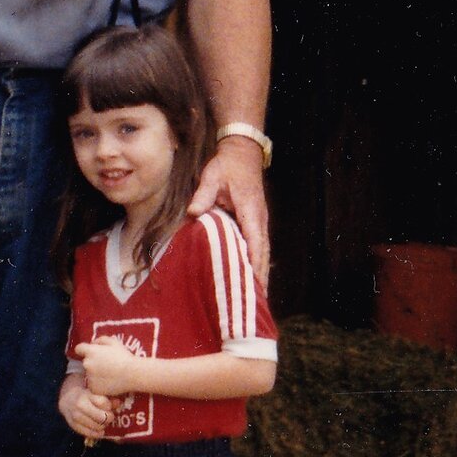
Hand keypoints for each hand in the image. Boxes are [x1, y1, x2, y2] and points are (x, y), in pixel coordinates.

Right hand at [59, 382, 116, 439]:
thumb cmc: (86, 395)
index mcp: (86, 394)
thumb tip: (118, 404)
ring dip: (103, 426)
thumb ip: (108, 397)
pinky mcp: (74, 426)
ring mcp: (75, 416)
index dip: (109, 406)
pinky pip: (89, 433)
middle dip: (108, 418)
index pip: (103, 403)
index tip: (109, 406)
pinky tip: (100, 431)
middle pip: (101, 417)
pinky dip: (97, 433)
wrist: (67, 399)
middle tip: (109, 417)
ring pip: (96, 426)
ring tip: (104, 423)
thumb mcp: (96, 392)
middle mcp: (79, 405)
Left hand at [73, 339, 144, 399]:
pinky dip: (100, 385)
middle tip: (106, 365)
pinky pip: (94, 385)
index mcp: (90, 351)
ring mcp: (89, 377)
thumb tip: (93, 343)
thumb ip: (100, 340)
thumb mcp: (114, 342)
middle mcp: (87, 364)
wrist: (132, 374)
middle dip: (93, 363)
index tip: (90, 353)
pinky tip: (110, 382)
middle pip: (85, 362)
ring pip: (90, 375)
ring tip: (110, 375)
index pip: (79, 349)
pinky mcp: (94, 388)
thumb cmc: (124, 356)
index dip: (84, 350)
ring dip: (96, 374)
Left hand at [189, 138, 270, 287]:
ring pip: (263, 252)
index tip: (253, 282)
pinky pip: (258, 247)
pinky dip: (257, 263)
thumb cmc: (227, 166)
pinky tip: (252, 278)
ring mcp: (259, 221)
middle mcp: (259, 219)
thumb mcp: (212, 176)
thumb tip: (193, 212)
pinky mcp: (255, 222)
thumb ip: (203, 195)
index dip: (255, 263)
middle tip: (255, 302)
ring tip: (256, 298)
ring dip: (260, 273)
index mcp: (250, 210)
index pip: (255, 241)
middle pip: (263, 253)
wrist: (242, 154)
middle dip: (260, 277)